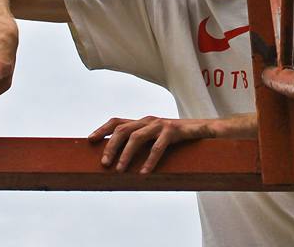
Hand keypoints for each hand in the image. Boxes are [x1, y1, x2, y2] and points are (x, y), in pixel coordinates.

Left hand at [88, 116, 215, 174]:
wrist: (204, 129)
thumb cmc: (176, 138)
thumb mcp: (155, 138)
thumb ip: (142, 144)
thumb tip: (118, 160)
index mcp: (142, 122)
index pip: (117, 121)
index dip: (102, 129)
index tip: (89, 141)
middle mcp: (148, 120)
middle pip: (122, 129)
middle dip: (110, 146)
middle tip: (104, 164)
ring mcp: (160, 124)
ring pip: (137, 137)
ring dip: (125, 154)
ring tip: (120, 171)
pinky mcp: (173, 131)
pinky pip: (158, 147)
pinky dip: (149, 160)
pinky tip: (143, 173)